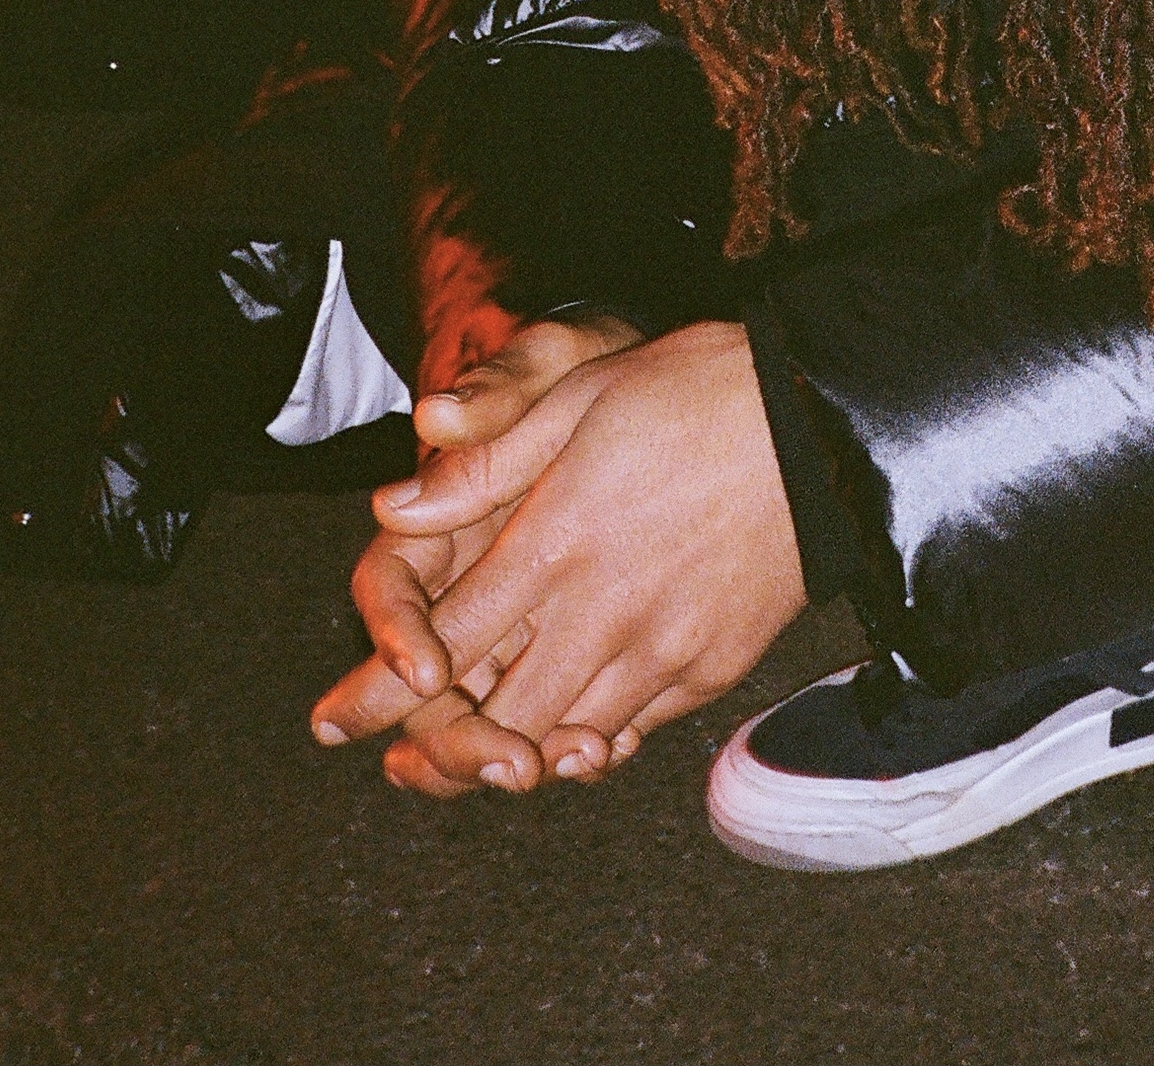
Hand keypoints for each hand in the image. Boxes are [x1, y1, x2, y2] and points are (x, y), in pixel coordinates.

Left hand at [314, 320, 806, 798]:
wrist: (821, 422)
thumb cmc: (696, 390)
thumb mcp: (580, 396)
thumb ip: (487, 462)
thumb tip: (393, 505)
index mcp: (557, 542)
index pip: (446, 643)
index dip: (378, 691)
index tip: (332, 722)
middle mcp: (602, 612)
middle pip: (496, 715)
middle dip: (438, 747)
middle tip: (401, 762)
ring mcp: (662, 647)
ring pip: (564, 736)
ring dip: (514, 753)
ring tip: (478, 764)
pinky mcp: (712, 665)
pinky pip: (635, 729)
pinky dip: (592, 741)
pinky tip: (574, 737)